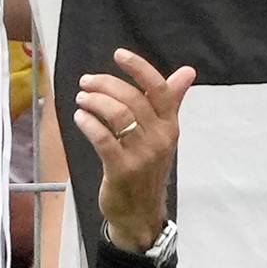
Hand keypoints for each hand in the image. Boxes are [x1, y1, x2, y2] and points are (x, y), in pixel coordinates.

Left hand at [72, 48, 196, 250]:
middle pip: (133, 99)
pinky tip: (80, 117)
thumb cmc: (147, 169)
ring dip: (95, 102)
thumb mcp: (162, 135)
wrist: (141, 212)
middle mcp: (159, 137)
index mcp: (169, 125)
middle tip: (86, 82)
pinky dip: (89, 123)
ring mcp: (142, 154)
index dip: (139, 68)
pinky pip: (104, 139)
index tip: (119, 54)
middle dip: (106, 85)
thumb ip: (170, 103)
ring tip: (81, 98)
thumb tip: (187, 72)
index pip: (159, 89)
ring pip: (118, 115)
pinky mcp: (122, 169)